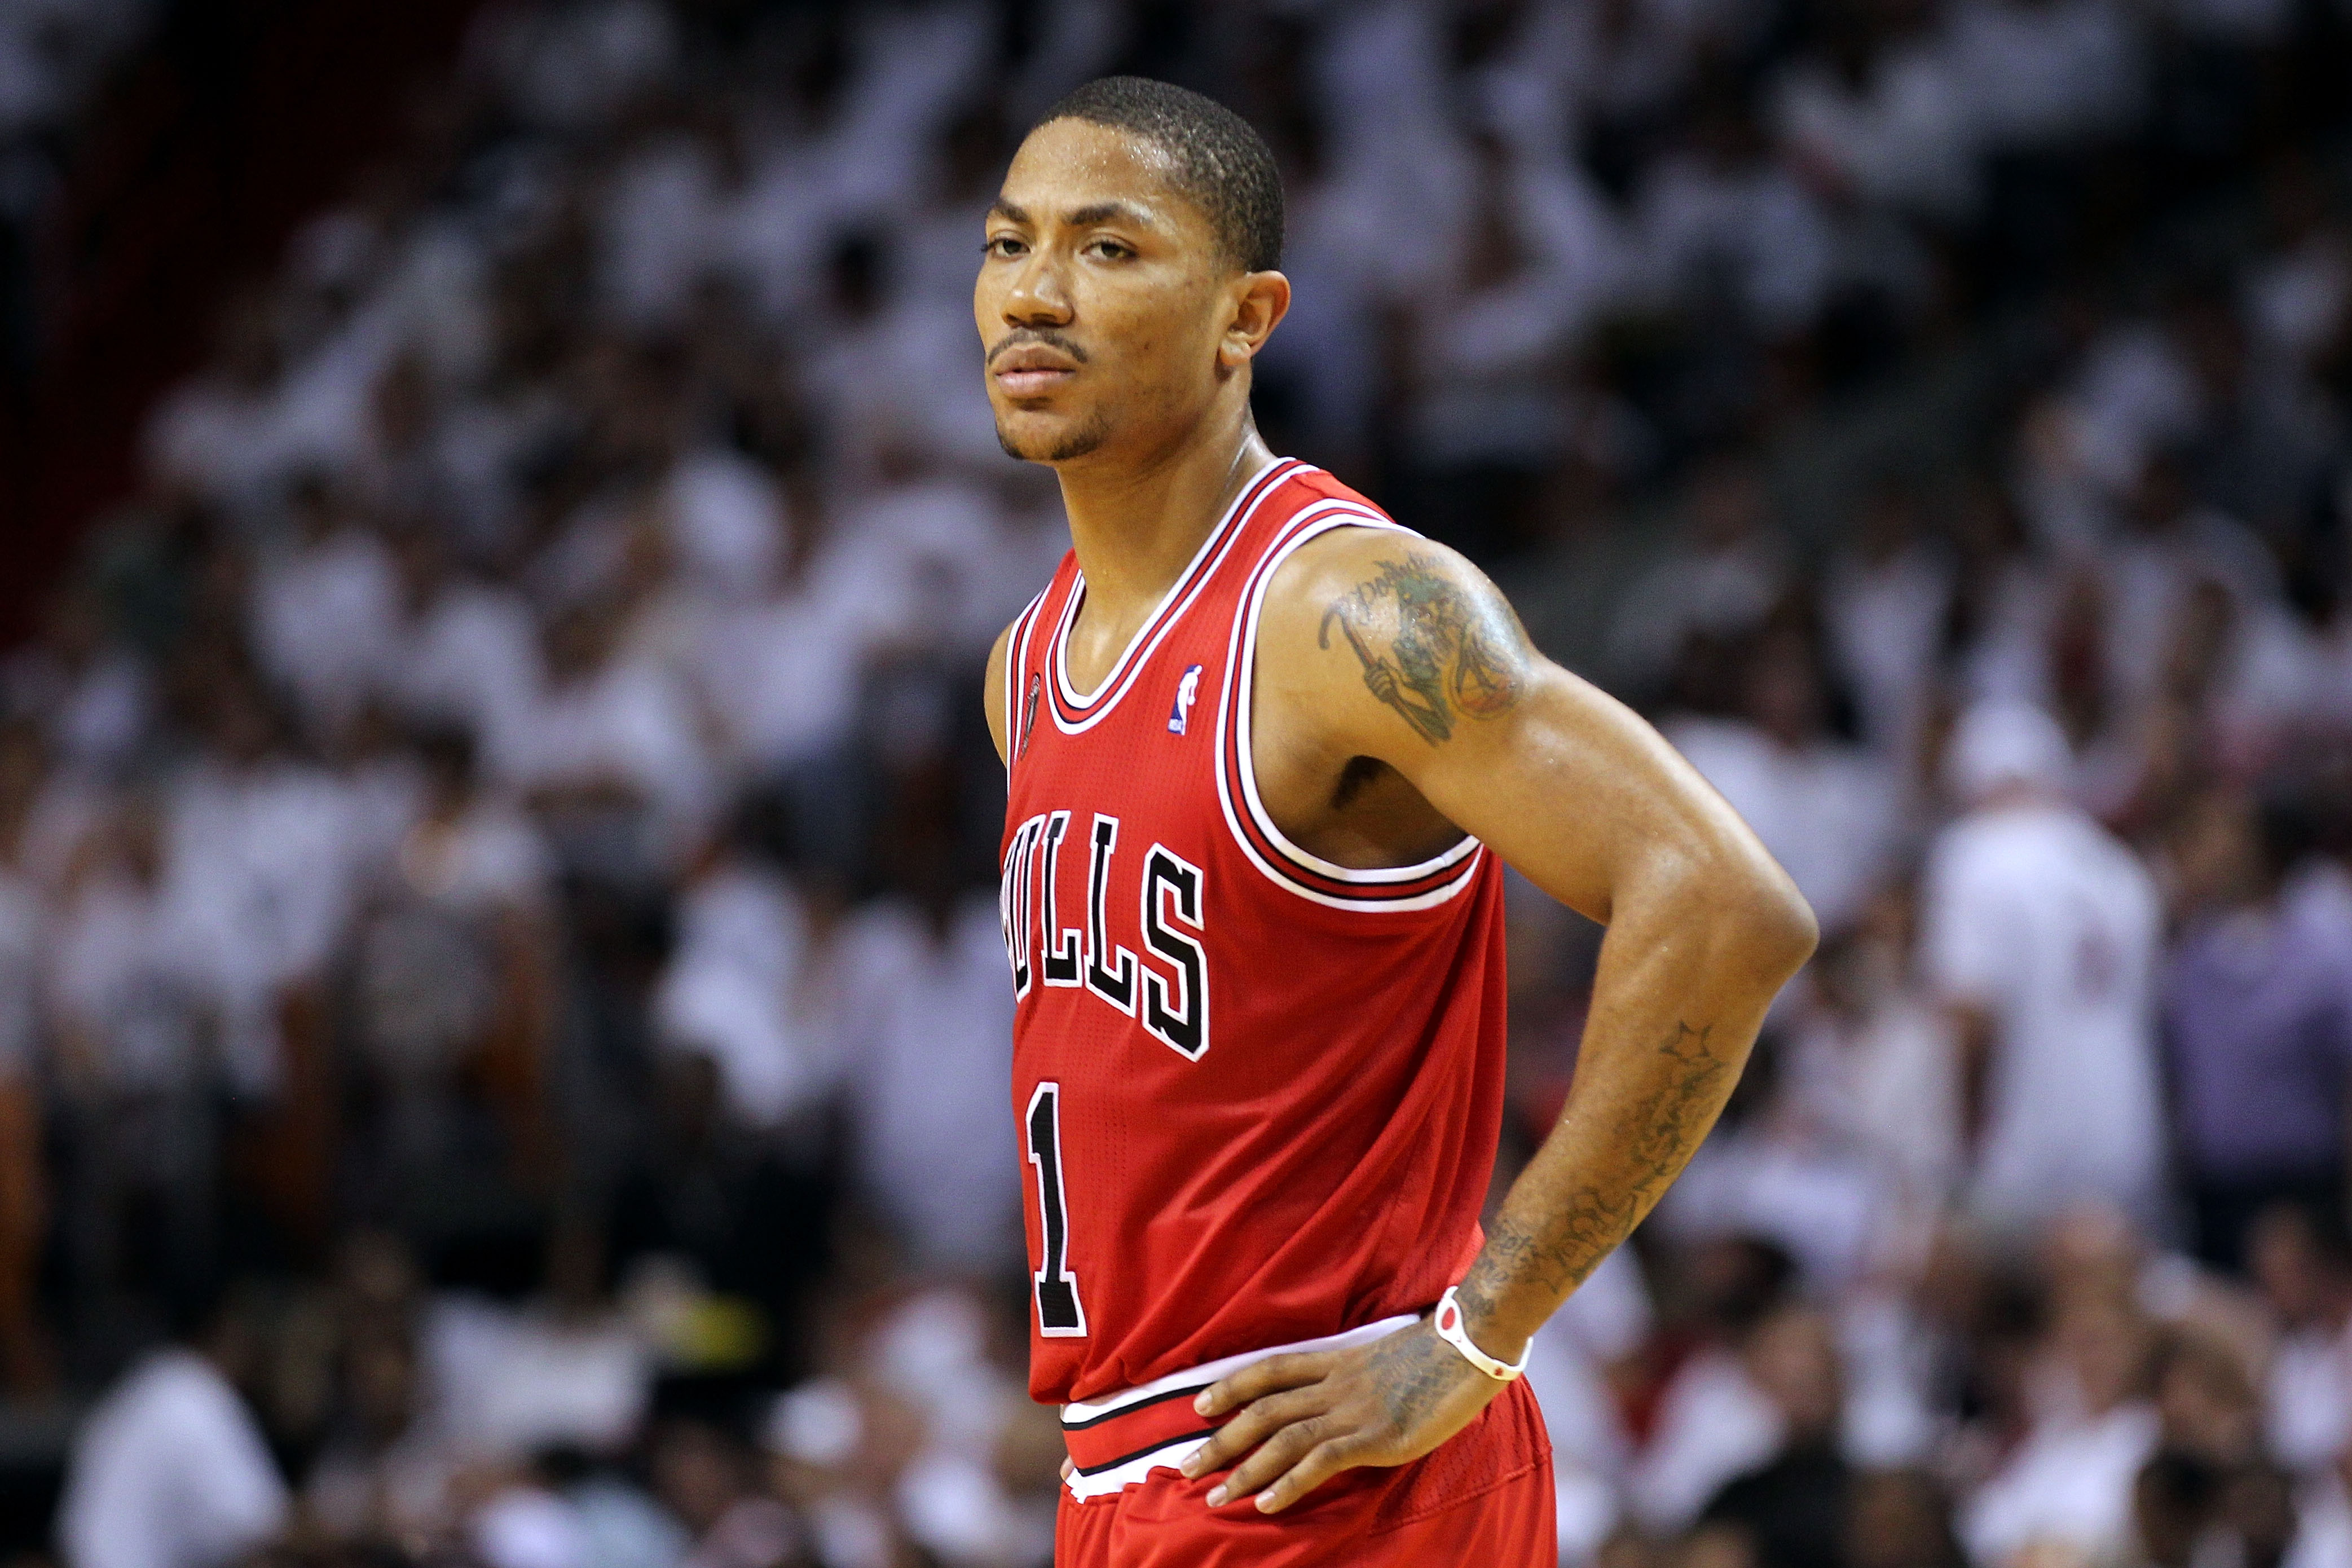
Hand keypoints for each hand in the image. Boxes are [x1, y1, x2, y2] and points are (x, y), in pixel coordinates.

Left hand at [1176, 1318, 1505, 1512]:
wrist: (1474, 1343)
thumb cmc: (1442, 1351)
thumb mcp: (1390, 1355)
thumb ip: (1363, 1373)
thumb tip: (1356, 1387)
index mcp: (1338, 1360)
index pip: (1270, 1370)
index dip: (1232, 1386)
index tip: (1200, 1404)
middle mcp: (1336, 1383)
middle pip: (1263, 1407)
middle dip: (1221, 1438)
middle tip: (1186, 1465)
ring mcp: (1353, 1409)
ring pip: (1282, 1436)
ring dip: (1243, 1468)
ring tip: (1215, 1496)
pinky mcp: (1376, 1436)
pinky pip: (1320, 1460)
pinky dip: (1289, 1483)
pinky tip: (1267, 1504)